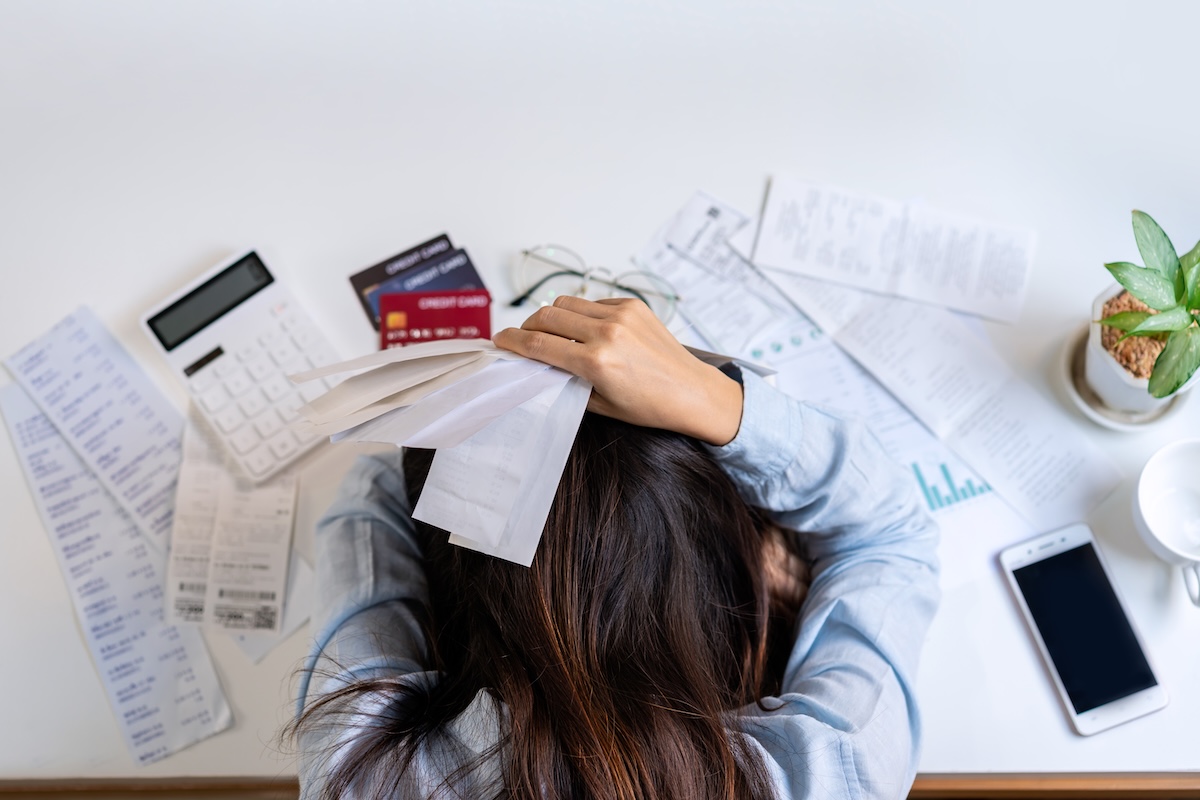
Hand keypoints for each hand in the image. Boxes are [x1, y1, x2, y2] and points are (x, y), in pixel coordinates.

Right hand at [493, 296, 742, 445]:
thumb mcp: (600, 404)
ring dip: (552, 317)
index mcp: (596, 362)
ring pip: (566, 303)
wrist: (692, 392)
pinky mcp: (632, 305)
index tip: (500, 341)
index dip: (512, 341)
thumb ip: (566, 380)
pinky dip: (580, 314)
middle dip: (528, 326)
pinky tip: (585, 331)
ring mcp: (621, 315)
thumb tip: (540, 364)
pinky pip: (592, 303)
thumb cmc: (647, 407)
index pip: (539, 344)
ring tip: (553, 334)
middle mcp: (607, 333)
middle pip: (546, 316)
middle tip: (523, 338)